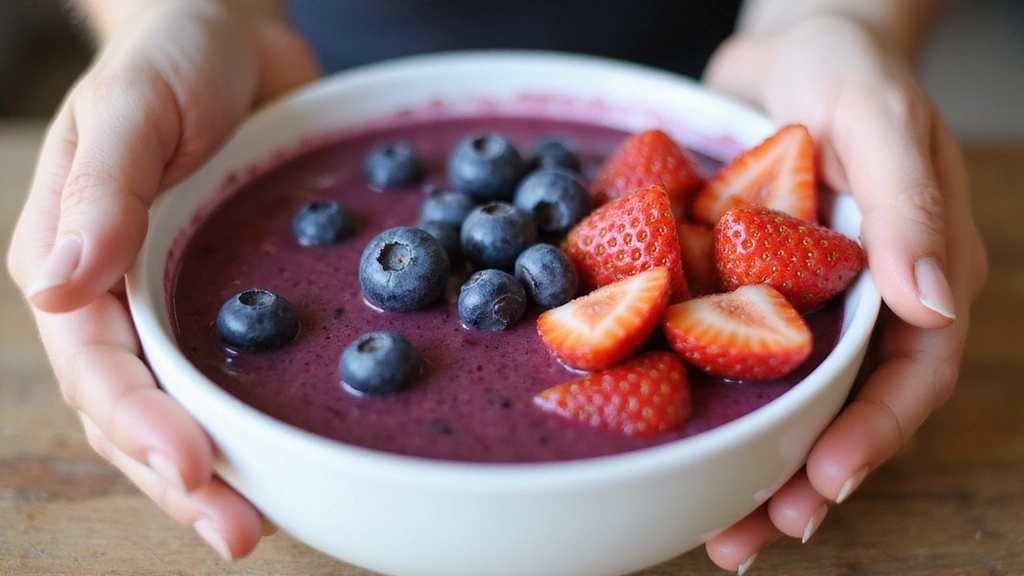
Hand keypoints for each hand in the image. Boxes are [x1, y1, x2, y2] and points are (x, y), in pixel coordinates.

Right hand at [6, 1, 317, 559]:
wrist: (225, 34)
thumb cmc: (168, 56)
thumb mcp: (129, 106)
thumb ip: (98, 188)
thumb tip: (58, 289)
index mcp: (72, 261)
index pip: (96, 366)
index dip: (139, 424)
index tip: (192, 468)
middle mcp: (117, 298)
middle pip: (134, 411)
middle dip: (180, 479)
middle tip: (238, 532)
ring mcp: (173, 303)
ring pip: (182, 409)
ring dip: (215, 473)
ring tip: (257, 526)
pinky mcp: (228, 295)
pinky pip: (233, 372)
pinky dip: (253, 422)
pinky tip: (290, 458)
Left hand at [699, 15, 987, 571]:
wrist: (786, 49)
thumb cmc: (844, 65)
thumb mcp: (877, 113)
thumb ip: (907, 202)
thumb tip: (931, 307)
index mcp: (920, 274)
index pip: (911, 375)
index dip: (871, 435)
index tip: (823, 482)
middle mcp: (865, 304)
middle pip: (844, 409)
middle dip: (804, 481)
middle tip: (753, 537)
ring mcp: (805, 302)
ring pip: (785, 400)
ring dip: (753, 466)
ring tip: (717, 529)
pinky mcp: (750, 290)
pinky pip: (730, 356)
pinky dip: (706, 403)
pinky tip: (666, 443)